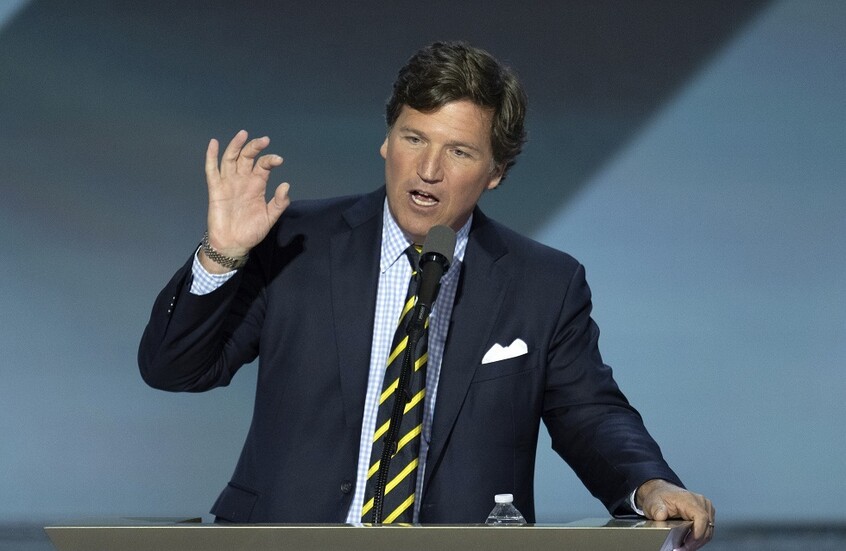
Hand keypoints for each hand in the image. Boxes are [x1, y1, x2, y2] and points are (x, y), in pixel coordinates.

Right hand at [202, 130, 290, 271]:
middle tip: (264, 140)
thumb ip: (279, 203)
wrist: (233, 244)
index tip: (278, 160)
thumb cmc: (251, 231)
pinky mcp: (216, 189)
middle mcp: (242, 180)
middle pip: (247, 157)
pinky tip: (214, 143)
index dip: (270, 160)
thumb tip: (286, 186)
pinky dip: (211, 156)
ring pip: (230, 159)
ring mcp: (228, 183)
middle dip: (254, 147)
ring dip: (236, 146)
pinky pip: (212, 170)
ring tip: (243, 134)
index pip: (263, 166)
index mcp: (257, 185)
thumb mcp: (270, 218)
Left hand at [636, 479, 714, 550]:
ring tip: (684, 547)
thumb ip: (657, 510)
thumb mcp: (653, 503)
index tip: (689, 543)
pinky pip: (707, 530)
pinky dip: (699, 538)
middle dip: (695, 542)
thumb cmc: (660, 496)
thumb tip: (661, 516)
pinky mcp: (706, 514)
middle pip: (706, 527)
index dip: (698, 532)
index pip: (701, 517)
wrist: (662, 492)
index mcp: (689, 499)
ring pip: (708, 530)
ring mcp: (705, 508)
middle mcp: (700, 502)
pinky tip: (689, 542)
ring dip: (698, 542)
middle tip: (682, 549)